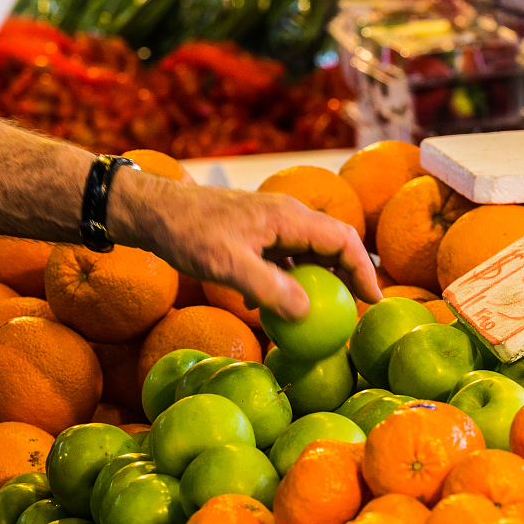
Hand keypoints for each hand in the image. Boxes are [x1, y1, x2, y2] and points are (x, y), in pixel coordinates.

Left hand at [114, 172, 380, 320]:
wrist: (150, 210)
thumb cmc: (186, 234)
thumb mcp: (227, 266)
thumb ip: (270, 289)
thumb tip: (306, 313)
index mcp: (288, 217)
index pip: (343, 241)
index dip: (364, 270)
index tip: (373, 300)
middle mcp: (285, 216)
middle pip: (332, 244)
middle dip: (349, 275)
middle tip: (357, 308)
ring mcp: (268, 223)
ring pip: (307, 252)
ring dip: (318, 281)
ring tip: (322, 313)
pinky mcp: (252, 233)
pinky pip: (283, 258)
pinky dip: (288, 281)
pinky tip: (271, 308)